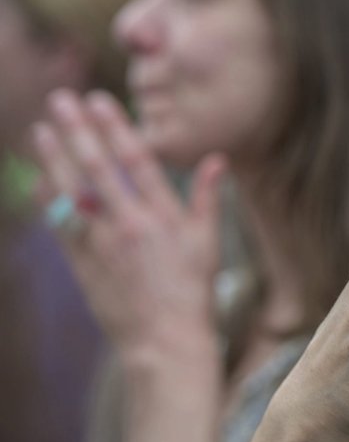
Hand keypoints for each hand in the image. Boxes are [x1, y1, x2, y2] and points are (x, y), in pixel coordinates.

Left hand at [32, 89, 225, 363]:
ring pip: (72, 192)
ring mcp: (102, 245)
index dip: (116, 128)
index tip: (101, 100)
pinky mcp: (83, 264)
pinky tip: (39, 176)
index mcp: (163, 217)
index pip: (136, 161)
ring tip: (41, 129)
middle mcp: (129, 226)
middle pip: (97, 169)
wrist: (164, 341)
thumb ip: (208, 198)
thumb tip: (217, 159)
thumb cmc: (192, 292)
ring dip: (54, 157)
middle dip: (77, 131)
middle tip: (61, 100)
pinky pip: (59, 225)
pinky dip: (48, 198)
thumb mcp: (208, 243)